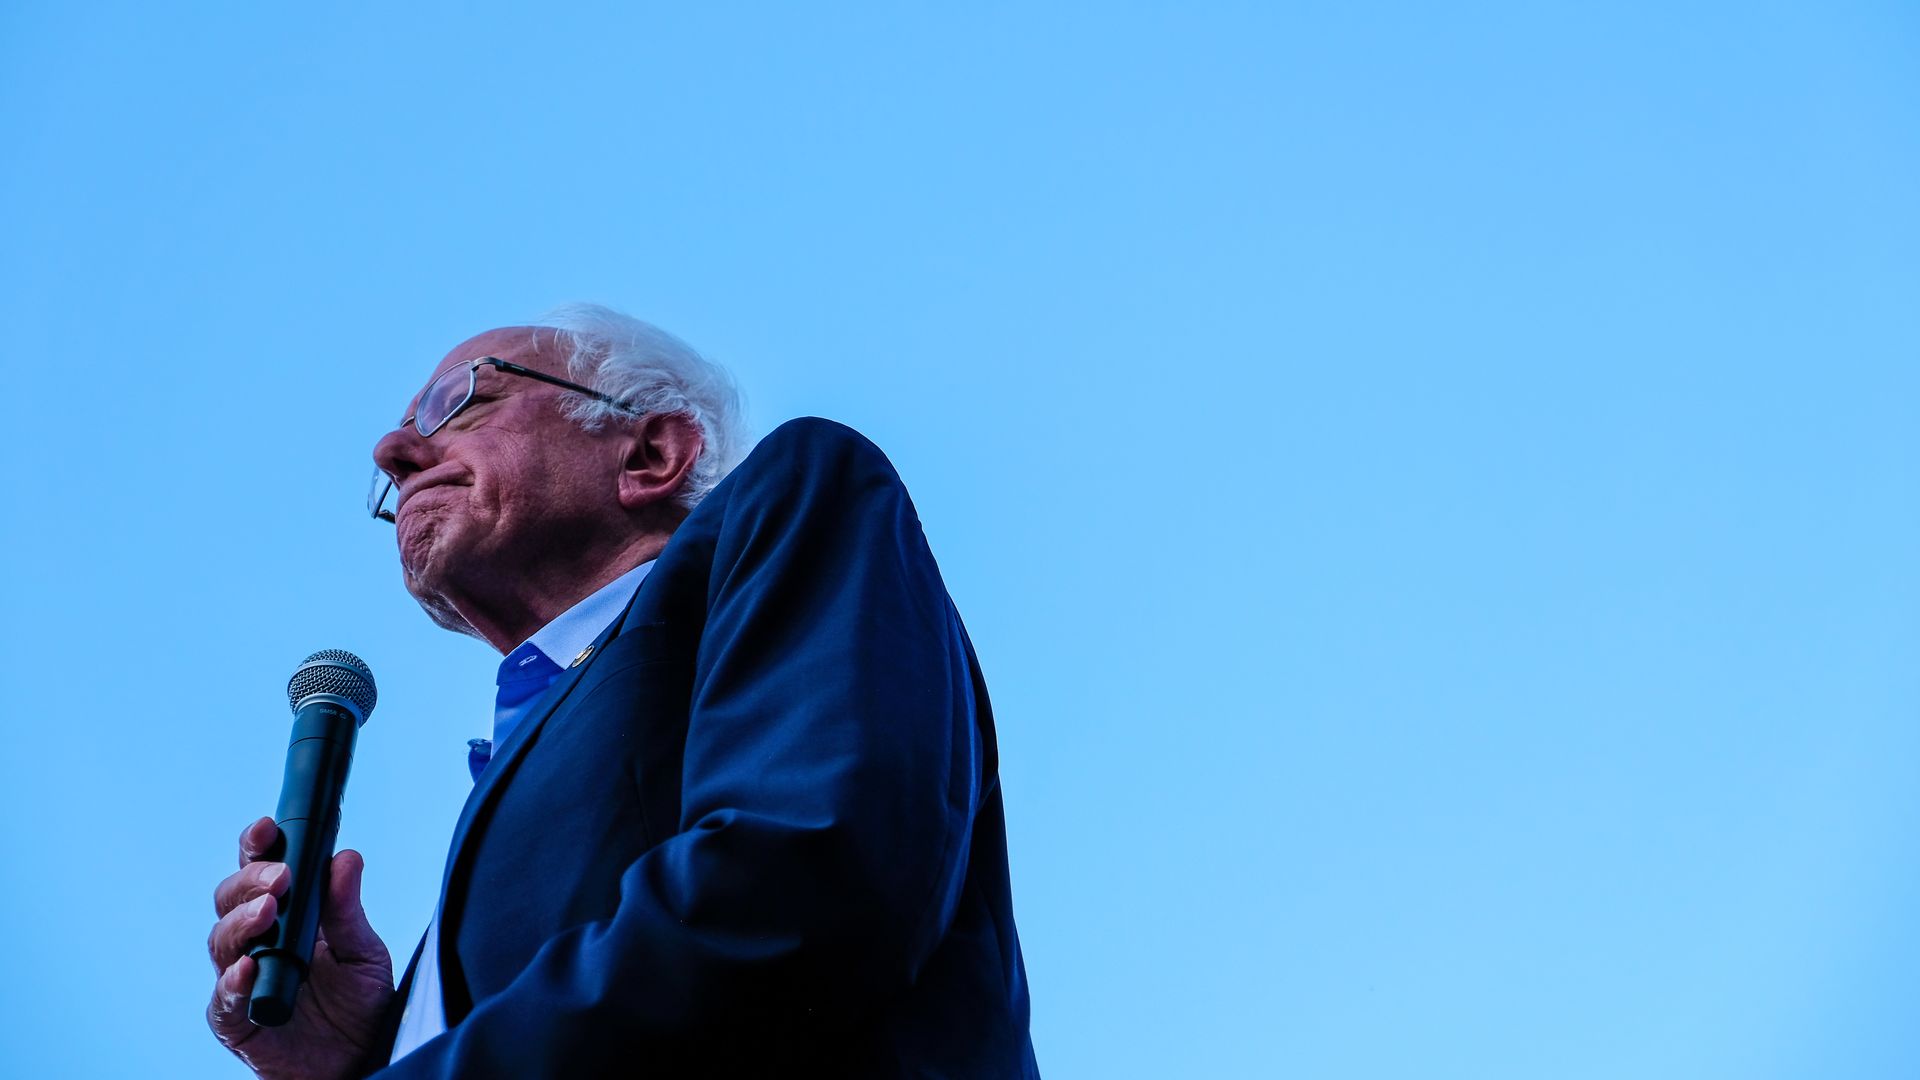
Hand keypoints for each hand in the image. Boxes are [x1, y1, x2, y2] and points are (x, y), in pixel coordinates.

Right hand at [206, 817, 394, 1079]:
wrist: (360, 1058)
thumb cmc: (358, 1003)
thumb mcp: (363, 951)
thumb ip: (347, 909)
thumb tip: (345, 857)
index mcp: (286, 915)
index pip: (260, 871)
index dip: (256, 846)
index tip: (268, 828)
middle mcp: (256, 942)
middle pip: (231, 899)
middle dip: (250, 881)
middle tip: (279, 877)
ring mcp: (240, 980)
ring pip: (221, 940)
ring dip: (241, 922)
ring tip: (268, 912)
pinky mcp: (235, 1021)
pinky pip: (223, 999)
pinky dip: (231, 982)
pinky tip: (245, 969)